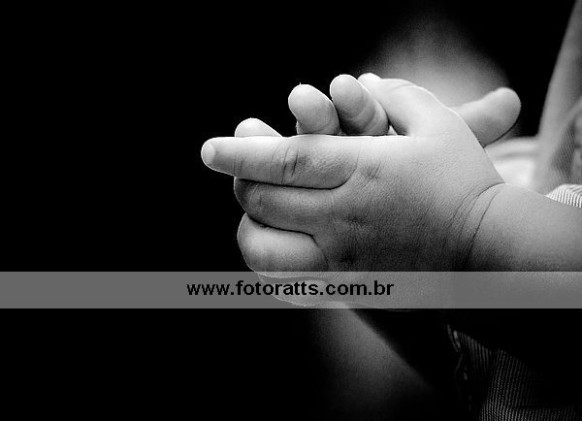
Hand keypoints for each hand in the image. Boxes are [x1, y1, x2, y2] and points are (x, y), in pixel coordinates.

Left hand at [202, 79, 506, 274]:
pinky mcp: (349, 283)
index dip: (240, 154)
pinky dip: (269, 262)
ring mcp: (343, 255)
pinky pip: (289, 281)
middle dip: (241, 181)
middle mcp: (344, 215)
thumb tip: (359, 82)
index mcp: (363, 170)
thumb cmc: (465, 181)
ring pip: (268, 248)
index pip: (285, 161)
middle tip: (235, 169)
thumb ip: (397, 95)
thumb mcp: (439, 124)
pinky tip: (274, 244)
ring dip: (248, 224)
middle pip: (266, 201)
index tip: (209, 150)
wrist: (488, 250)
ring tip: (251, 209)